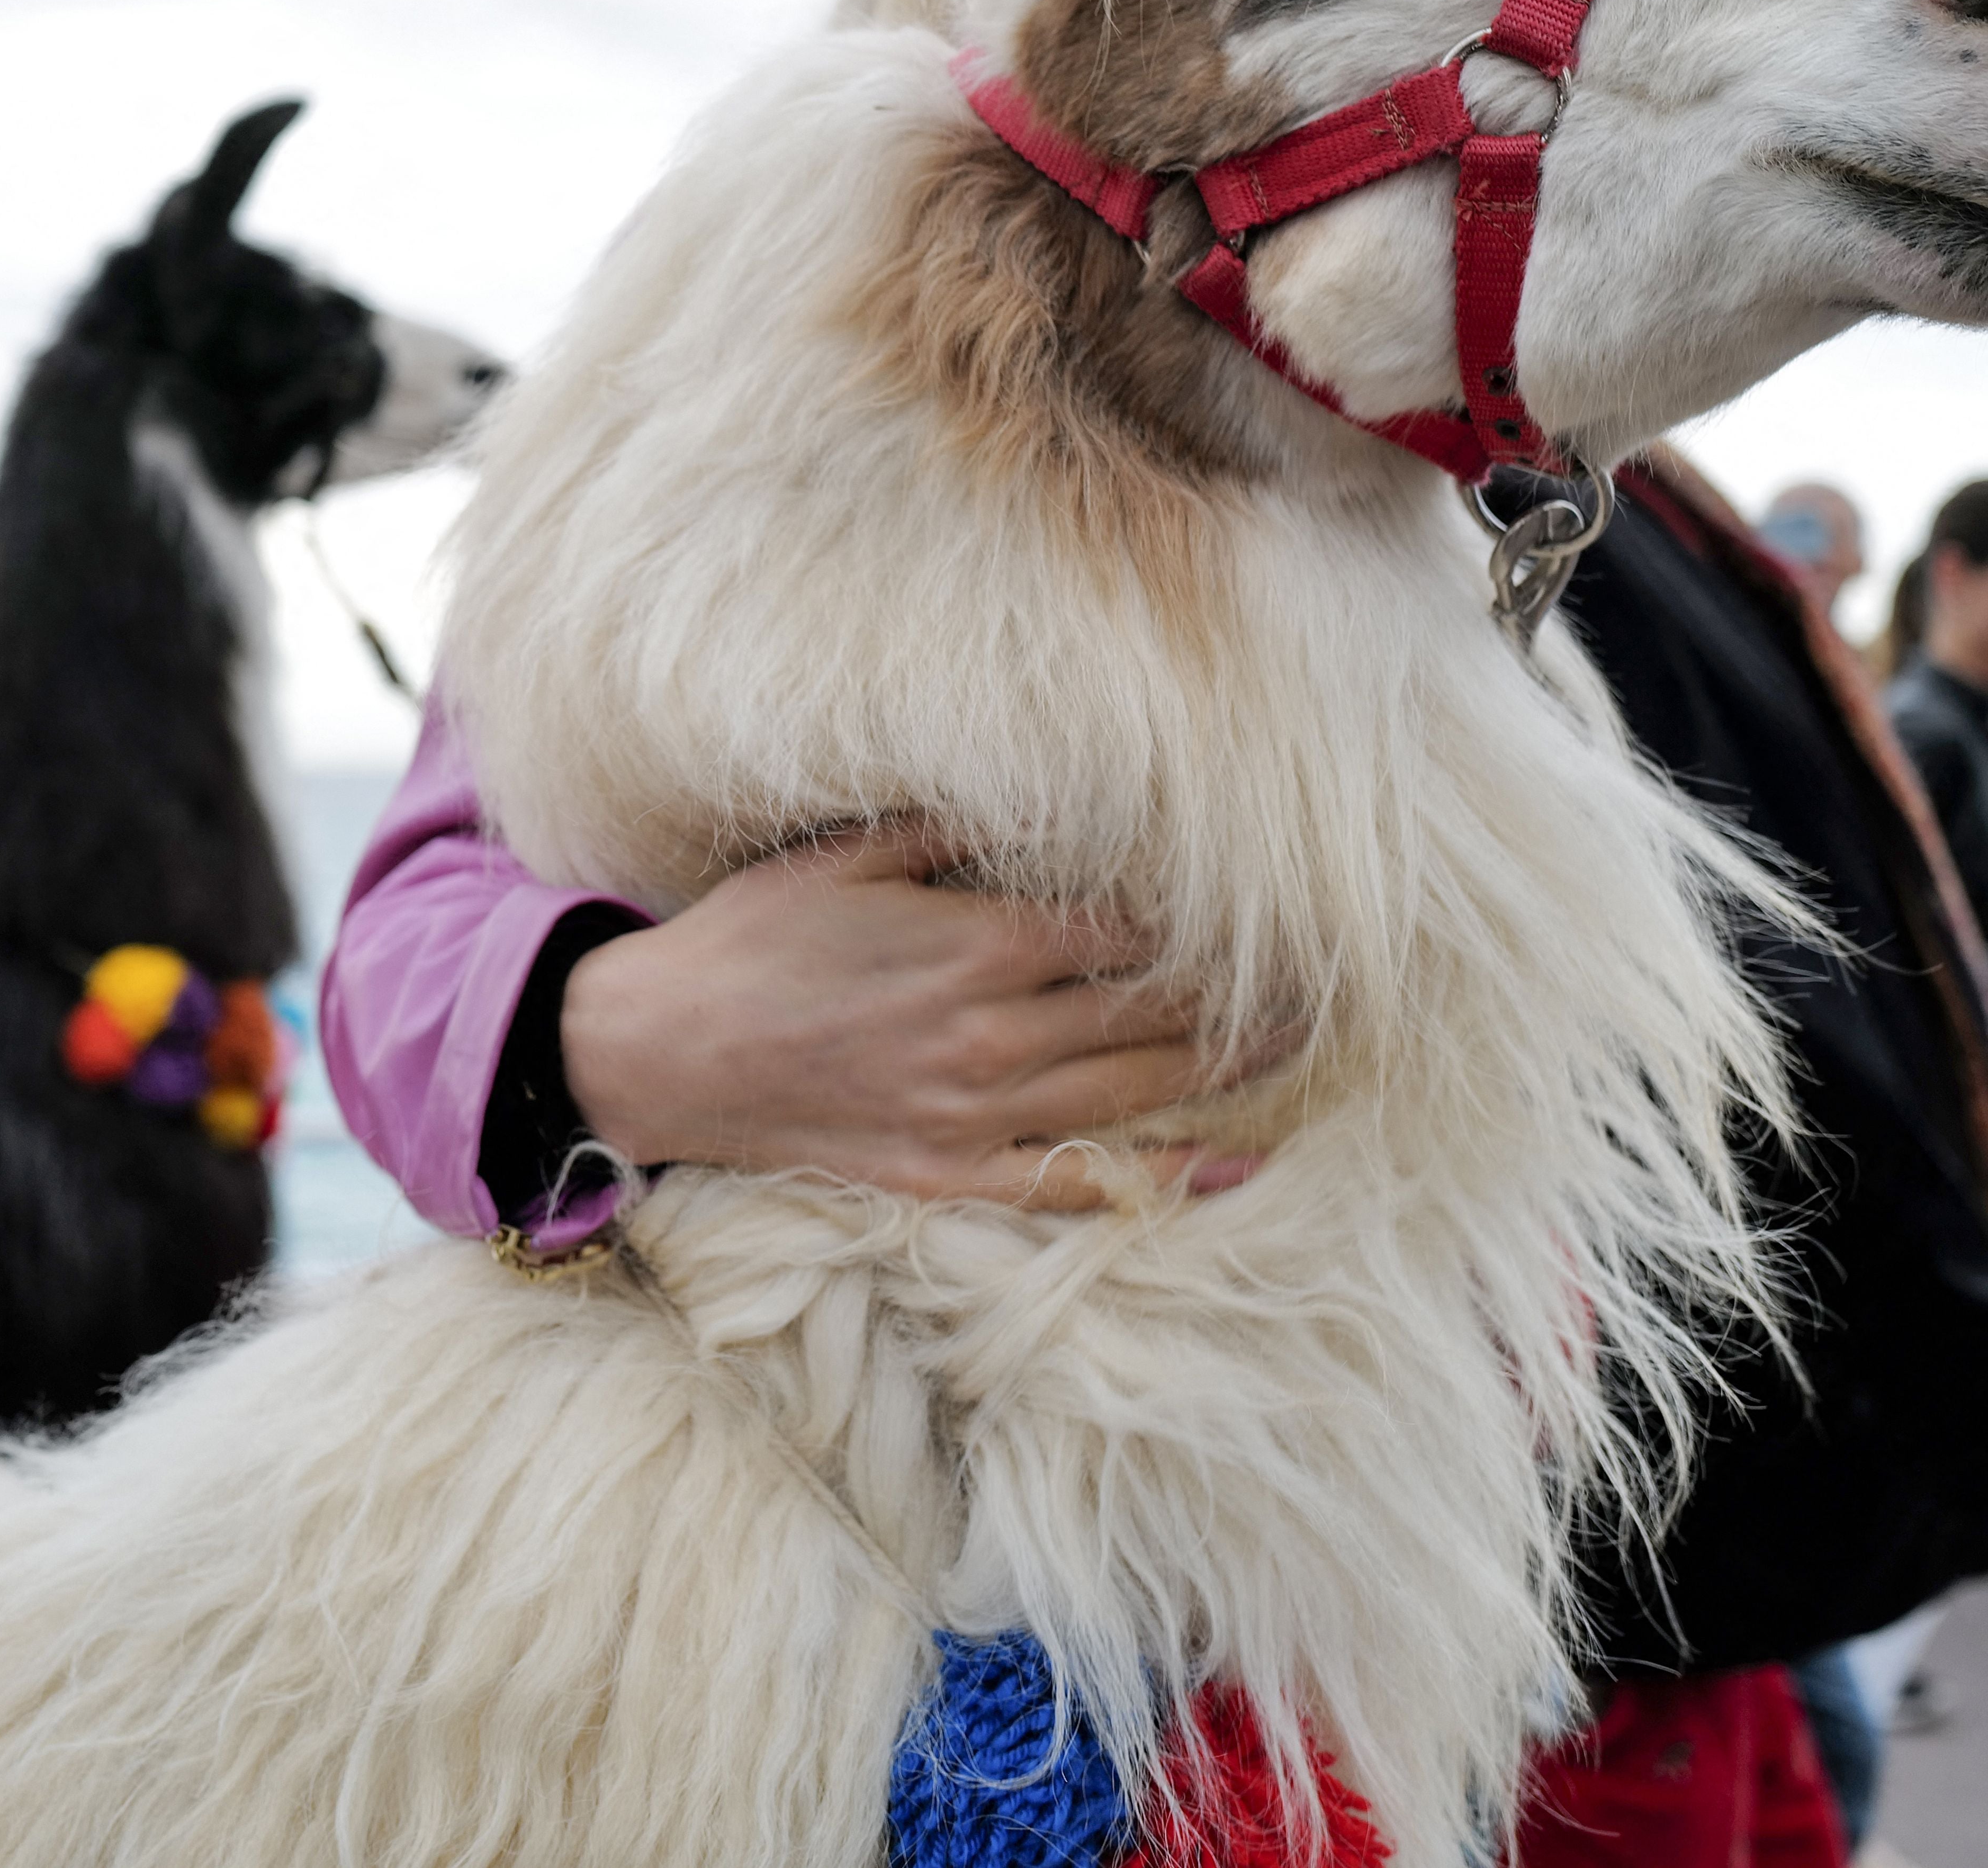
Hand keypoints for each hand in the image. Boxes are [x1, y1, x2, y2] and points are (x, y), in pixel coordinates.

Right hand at [558, 825, 1269, 1211]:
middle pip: (1149, 1015)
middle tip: (1327, 978)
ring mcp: (971, 1116)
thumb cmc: (751, 940)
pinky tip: (1229, 1170)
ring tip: (1300, 1046)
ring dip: (1224, 1071)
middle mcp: (988, 1036)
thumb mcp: (847, 856)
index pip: (1123, 931)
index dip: (1203, 920)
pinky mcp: (947, 1176)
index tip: (1273, 905)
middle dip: (1242, 996)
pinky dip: (1157, 1182)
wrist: (660, 1053)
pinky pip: (1072, 1184)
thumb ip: (954, 831)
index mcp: (972, 946)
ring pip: (1131, 1095)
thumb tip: (1049, 803)